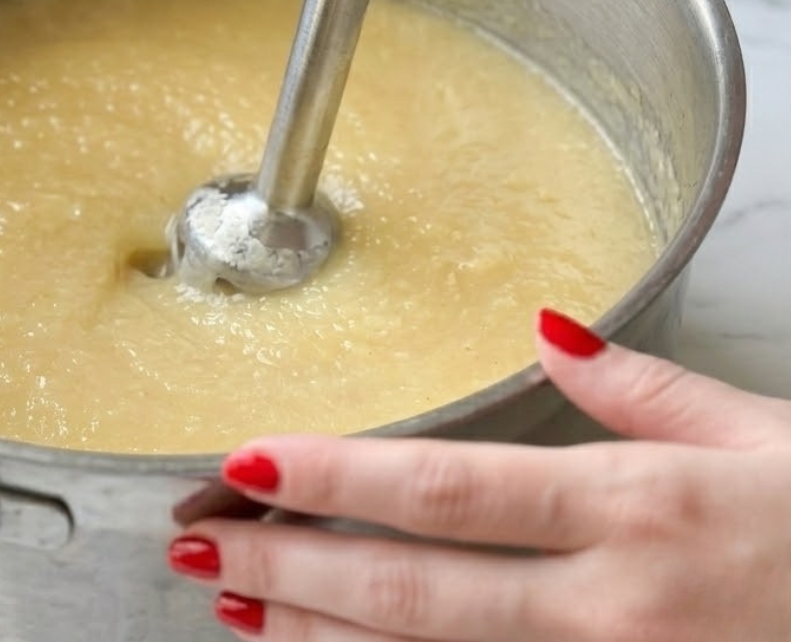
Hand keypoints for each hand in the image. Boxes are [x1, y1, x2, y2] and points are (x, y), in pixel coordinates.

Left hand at [168, 309, 790, 640]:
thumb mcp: (754, 431)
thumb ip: (636, 383)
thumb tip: (549, 326)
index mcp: (636, 507)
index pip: (448, 489)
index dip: (337, 477)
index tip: (248, 459)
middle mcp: (611, 608)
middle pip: (415, 592)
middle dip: (291, 570)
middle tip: (200, 548)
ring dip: (321, 641)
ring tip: (235, 612)